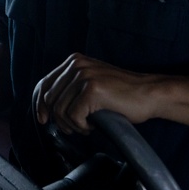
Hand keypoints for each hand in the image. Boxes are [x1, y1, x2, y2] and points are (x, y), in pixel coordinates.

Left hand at [33, 53, 156, 134]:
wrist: (149, 94)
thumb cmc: (122, 94)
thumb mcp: (92, 82)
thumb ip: (71, 87)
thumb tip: (47, 107)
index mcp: (73, 61)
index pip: (45, 83)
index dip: (40, 104)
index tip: (43, 119)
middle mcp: (76, 65)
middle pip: (50, 99)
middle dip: (58, 119)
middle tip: (74, 128)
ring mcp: (83, 76)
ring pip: (60, 110)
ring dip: (72, 125)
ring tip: (86, 126)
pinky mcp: (91, 90)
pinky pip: (73, 116)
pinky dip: (81, 126)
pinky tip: (93, 125)